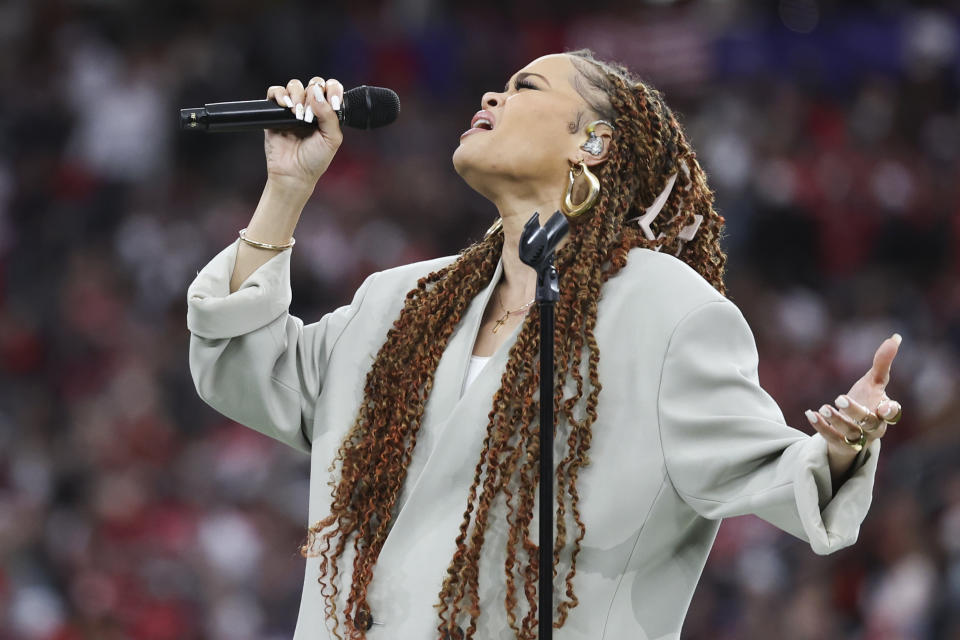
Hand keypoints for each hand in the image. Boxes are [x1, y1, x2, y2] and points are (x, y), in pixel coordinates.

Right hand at [264, 76, 344, 192]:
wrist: (294, 174)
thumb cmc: (315, 160)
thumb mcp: (331, 139)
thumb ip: (329, 116)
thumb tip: (317, 94)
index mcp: (327, 112)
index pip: (331, 89)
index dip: (333, 89)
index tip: (333, 102)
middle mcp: (311, 107)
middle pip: (313, 84)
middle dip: (314, 94)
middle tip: (311, 115)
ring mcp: (293, 108)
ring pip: (295, 85)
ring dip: (298, 96)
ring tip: (298, 115)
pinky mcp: (275, 112)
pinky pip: (275, 92)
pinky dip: (280, 94)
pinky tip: (286, 105)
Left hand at [804, 333, 902, 478]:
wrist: (853, 429)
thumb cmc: (868, 401)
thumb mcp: (874, 382)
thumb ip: (883, 362)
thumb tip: (896, 337)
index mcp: (884, 413)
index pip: (893, 414)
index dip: (890, 411)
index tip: (884, 406)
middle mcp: (874, 428)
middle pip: (869, 423)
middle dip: (856, 411)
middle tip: (840, 398)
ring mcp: (857, 437)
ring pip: (850, 432)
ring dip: (836, 420)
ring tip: (824, 407)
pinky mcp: (840, 444)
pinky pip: (830, 437)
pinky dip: (820, 426)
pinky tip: (810, 413)